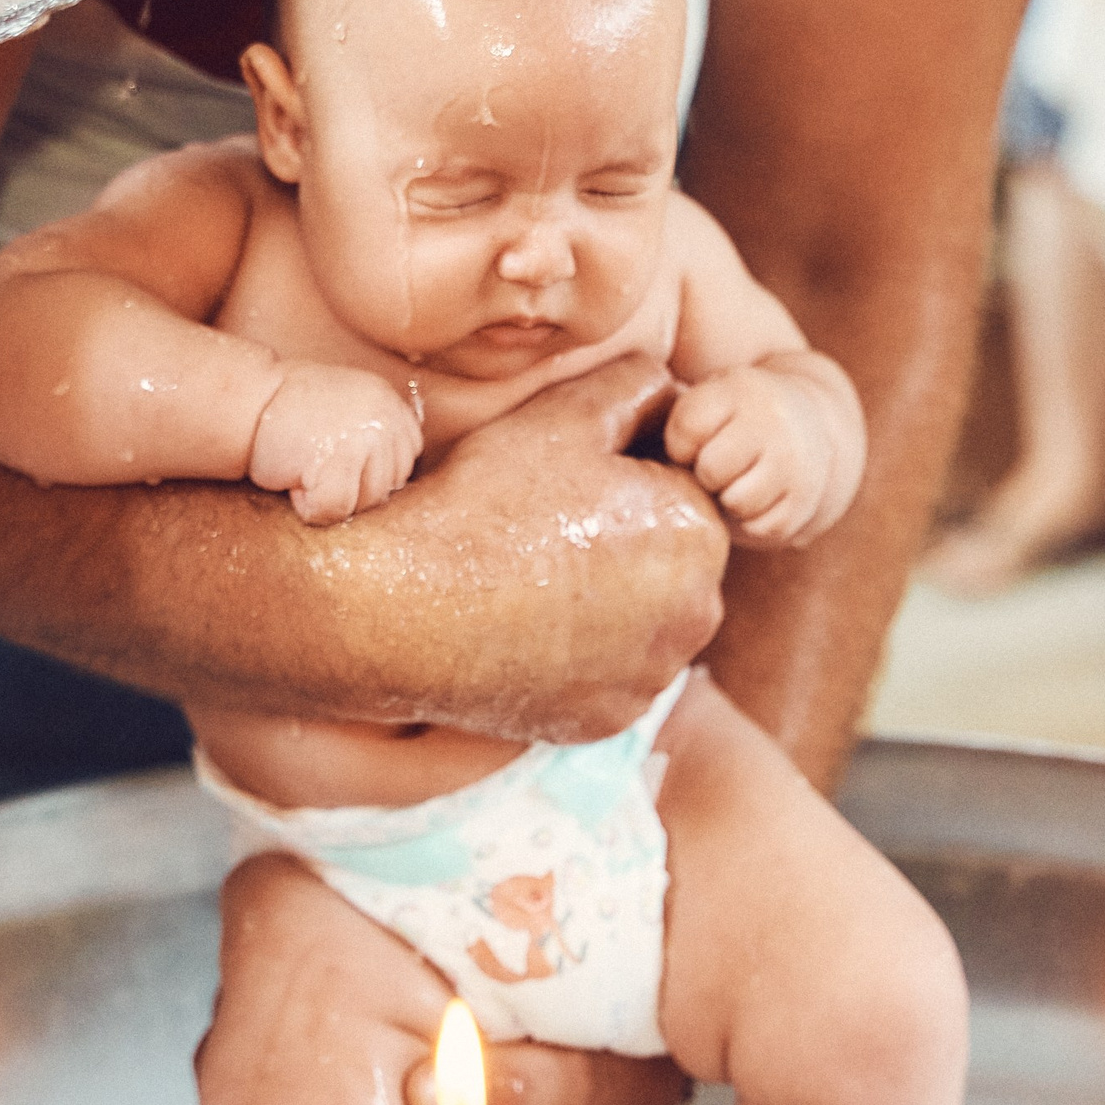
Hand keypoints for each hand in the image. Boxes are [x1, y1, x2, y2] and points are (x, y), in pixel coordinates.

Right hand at [249, 363, 422, 524]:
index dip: (368, 470)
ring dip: (331, 497)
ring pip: (366, 503)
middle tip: (313, 459)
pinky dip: (310, 507)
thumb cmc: (285, 411)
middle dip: (350, 487)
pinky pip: (337, 509)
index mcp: (388, 403)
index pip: (405, 460)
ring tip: (304, 464)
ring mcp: (366, 437)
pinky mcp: (341, 458)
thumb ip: (371, 433)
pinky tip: (294, 478)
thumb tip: (389, 484)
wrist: (244, 400)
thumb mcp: (343, 407)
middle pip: (388, 487)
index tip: (335, 456)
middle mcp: (385, 417)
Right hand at [379, 355, 725, 740]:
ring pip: (645, 619)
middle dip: (631, 537)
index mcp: (700, 534)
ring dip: (611, 598)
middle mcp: (696, 615)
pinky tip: (527, 627)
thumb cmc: (486, 503)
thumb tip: (672, 394)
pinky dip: (582, 654)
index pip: (686, 486)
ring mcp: (651, 677)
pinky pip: (611, 674)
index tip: (567, 477)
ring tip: (535, 574)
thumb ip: (640, 385)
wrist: (404, 609)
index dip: (628, 470)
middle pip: (673, 558)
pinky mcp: (608, 720)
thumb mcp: (567, 412)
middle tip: (547, 524)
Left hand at [663, 359, 862, 548]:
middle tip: (720, 465)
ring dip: (731, 500)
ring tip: (741, 479)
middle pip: (711, 469)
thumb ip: (675, 421)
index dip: (681, 445)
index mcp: (738, 389)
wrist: (812, 423)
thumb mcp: (710, 399)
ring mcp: (794, 460)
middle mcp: (772, 420)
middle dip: (707, 474)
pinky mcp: (806, 498)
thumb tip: (642, 480)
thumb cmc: (736, 419)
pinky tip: (763, 496)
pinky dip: (755, 520)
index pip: (687, 429)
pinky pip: (761, 528)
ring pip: (737, 502)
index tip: (694, 441)